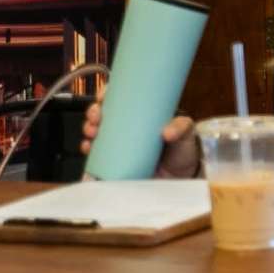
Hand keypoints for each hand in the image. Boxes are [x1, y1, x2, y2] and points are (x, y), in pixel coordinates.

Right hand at [78, 90, 196, 178]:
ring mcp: (120, 144)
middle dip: (93, 112)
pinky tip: (88, 147)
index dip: (107, 94)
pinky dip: (88, 149)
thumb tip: (167, 132)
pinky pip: (96, 154)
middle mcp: (127, 126)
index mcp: (142, 113)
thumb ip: (181, 128)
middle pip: (104, 113)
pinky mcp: (116, 162)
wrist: (182, 178)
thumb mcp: (186, 133)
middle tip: (96, 117)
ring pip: (96, 131)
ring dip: (88, 128)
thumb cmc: (183, 150)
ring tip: (92, 132)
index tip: (103, 96)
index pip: (120, 98)